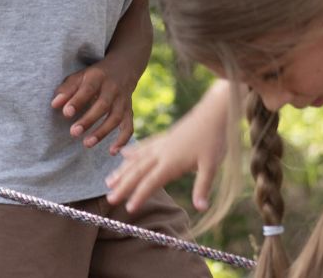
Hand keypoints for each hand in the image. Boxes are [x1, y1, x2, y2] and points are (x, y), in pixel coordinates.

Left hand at [53, 58, 134, 152]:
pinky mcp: (129, 111)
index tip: (66, 113)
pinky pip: (128, 127)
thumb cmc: (95, 76)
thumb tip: (54, 105)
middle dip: (89, 120)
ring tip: (87, 144)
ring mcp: (123, 101)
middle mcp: (112, 88)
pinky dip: (122, 140)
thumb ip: (67, 90)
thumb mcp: (80, 76)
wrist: (124, 67)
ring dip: (102, 132)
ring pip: (116, 117)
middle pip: (103, 105)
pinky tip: (112, 152)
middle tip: (74, 132)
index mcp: (98, 77)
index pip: (87, 89)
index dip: (77, 101)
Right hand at [106, 114, 223, 213]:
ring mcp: (161, 144)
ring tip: (109, 181)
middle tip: (109, 199)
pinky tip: (123, 154)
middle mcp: (161, 153)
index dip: (139, 196)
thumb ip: (202, 187)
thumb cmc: (214, 139)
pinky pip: (143, 147)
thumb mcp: (211, 165)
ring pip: (136, 159)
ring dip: (122, 170)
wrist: (213, 112)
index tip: (128, 209)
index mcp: (171, 162)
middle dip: (123, 186)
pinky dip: (132, 152)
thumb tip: (201, 208)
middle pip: (138, 172)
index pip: (150, 182)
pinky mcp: (164, 137)